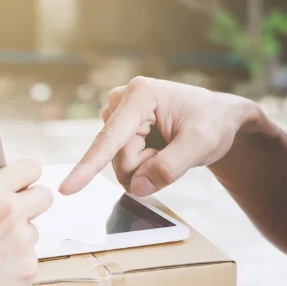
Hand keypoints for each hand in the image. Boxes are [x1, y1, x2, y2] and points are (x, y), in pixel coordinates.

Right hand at [0, 158, 52, 285]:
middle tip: (13, 216)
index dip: (26, 176)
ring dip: (17, 238)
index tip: (21, 185)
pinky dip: (13, 264)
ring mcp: (23, 242)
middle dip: (32, 203)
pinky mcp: (29, 268)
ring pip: (32, 231)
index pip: (31, 168)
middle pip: (45, 197)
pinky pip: (28, 259)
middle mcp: (11, 212)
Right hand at [59, 77, 260, 197]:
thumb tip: (138, 187)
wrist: (220, 117)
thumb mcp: (201, 145)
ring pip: (117, 161)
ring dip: (143, 165)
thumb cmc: (213, 123)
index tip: (67, 190)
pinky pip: (120, 158)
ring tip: (168, 147)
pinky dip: (141, 162)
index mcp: (141, 96)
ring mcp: (118, 111)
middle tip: (172, 154)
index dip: (88, 167)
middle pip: (117, 156)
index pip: (111, 140)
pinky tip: (159, 146)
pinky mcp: (119, 124)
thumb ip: (169, 168)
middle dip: (143, 166)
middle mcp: (123, 99)